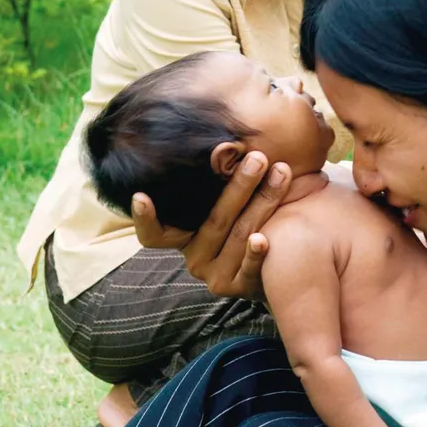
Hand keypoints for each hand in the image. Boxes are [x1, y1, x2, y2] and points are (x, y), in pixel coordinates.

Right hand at [131, 151, 291, 299]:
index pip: (154, 233)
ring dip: (263, 201)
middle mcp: (196, 258)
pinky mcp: (241, 287)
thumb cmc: (254, 220)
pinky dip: (255, 254)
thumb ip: (217, 181)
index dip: (144, 218)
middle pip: (214, 220)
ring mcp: (216, 275)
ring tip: (281, 174)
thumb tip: (220, 139)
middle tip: (257, 157)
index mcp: (185, 236)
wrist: (285, 266)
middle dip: (239, 184)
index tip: (140, 195)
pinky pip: (248, 269)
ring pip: (239, 234)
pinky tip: (263, 239)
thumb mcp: (229, 204)